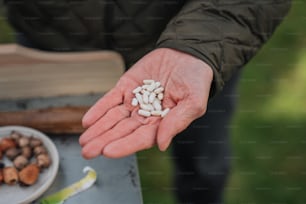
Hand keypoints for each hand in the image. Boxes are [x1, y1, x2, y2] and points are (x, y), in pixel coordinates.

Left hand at [79, 48, 212, 158]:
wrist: (187, 55)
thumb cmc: (195, 80)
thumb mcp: (194, 102)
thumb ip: (177, 122)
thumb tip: (161, 144)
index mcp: (162, 123)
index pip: (141, 138)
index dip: (125, 145)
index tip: (109, 151)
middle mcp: (145, 116)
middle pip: (122, 131)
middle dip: (105, 141)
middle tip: (88, 151)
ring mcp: (134, 101)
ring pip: (113, 118)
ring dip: (98, 129)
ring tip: (84, 140)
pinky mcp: (126, 87)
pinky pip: (110, 99)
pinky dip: (99, 109)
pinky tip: (88, 120)